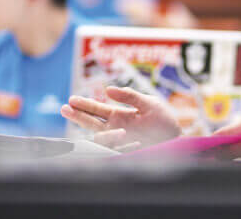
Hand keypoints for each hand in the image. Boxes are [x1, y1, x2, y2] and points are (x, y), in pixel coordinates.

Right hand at [61, 86, 180, 149]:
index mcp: (119, 114)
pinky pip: (117, 152)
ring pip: (102, 139)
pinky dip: (122, 147)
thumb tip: (108, 89)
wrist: (175, 136)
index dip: (84, 105)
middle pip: (92, 123)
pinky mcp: (128, 152)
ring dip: (107, 136)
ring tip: (122, 131)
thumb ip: (130, 96)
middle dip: (79, 116)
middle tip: (65, 108)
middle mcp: (116, 128)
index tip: (71, 100)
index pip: (97, 109)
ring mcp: (121, 141)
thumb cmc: (162, 118)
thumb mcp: (148, 103)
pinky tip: (134, 143)